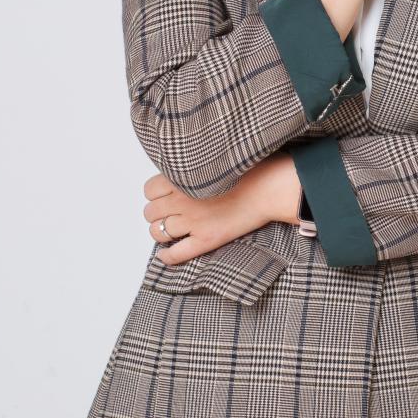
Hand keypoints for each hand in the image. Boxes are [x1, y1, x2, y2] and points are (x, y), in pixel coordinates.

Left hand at [143, 154, 297, 263]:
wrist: (268, 188)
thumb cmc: (247, 170)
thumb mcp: (211, 161)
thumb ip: (190, 169)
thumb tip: (175, 177)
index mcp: (181, 179)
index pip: (149, 190)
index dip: (155, 194)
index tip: (164, 196)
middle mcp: (182, 201)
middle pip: (150, 212)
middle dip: (157, 213)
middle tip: (169, 213)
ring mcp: (193, 222)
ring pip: (158, 232)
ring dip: (160, 231)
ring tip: (170, 230)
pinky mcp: (206, 240)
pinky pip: (176, 254)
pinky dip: (167, 256)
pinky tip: (165, 254)